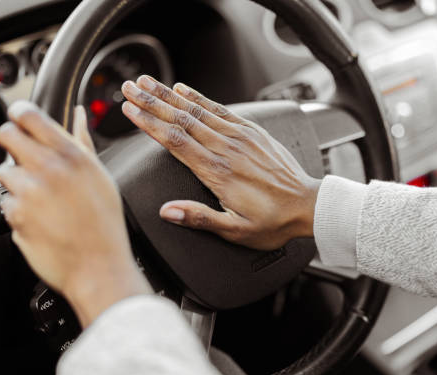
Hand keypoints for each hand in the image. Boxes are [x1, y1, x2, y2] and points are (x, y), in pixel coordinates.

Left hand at [0, 101, 151, 327]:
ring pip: (4, 172)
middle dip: (12, 143)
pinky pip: (6, 203)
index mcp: (72, 155)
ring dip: (17, 182)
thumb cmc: (105, 224)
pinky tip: (41, 220)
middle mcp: (48, 169)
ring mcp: (29, 193)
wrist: (98, 267)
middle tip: (27, 159)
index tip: (21, 121)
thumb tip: (78, 114)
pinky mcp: (15, 215)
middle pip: (6, 135)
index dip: (20, 115)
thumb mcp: (101, 176)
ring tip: (43, 200)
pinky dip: (18, 210)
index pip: (29, 115)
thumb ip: (83, 142)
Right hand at [121, 76, 320, 250]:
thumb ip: (199, 218)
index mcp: (217, 172)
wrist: (308, 206)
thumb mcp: (235, 230)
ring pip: (197, 110)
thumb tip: (167, 211)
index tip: (129, 111)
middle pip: (181, 119)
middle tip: (129, 88)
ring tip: (147, 83)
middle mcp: (226, 149)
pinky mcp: (251, 132)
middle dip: (151, 102)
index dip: (149, 124)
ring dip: (169, 94)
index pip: (175, 141)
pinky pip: (221, 109)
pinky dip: (199, 98)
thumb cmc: (272, 221)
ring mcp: (240, 137)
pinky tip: (183, 89)